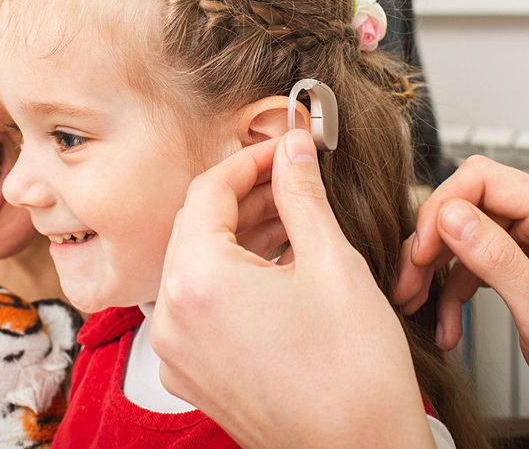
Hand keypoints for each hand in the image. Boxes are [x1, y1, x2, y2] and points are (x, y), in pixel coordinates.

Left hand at [151, 131, 434, 447]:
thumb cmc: (355, 378)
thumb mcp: (333, 264)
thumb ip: (303, 196)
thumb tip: (293, 152)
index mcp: (198, 282)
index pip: (209, 190)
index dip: (249, 160)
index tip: (281, 149)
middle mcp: (173, 319)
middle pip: (197, 227)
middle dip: (244, 197)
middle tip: (290, 180)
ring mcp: (178, 352)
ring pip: (196, 267)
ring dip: (238, 237)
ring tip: (289, 221)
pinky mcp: (192, 374)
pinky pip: (199, 307)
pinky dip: (229, 279)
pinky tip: (273, 269)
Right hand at [392, 155, 528, 445]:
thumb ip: (495, 259)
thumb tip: (449, 215)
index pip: (481, 178)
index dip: (441, 210)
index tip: (422, 253)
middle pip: (467, 204)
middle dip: (431, 244)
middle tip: (408, 282)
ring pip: (464, 233)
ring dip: (435, 271)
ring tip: (416, 304)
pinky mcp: (525, 262)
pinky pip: (475, 261)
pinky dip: (453, 290)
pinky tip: (447, 324)